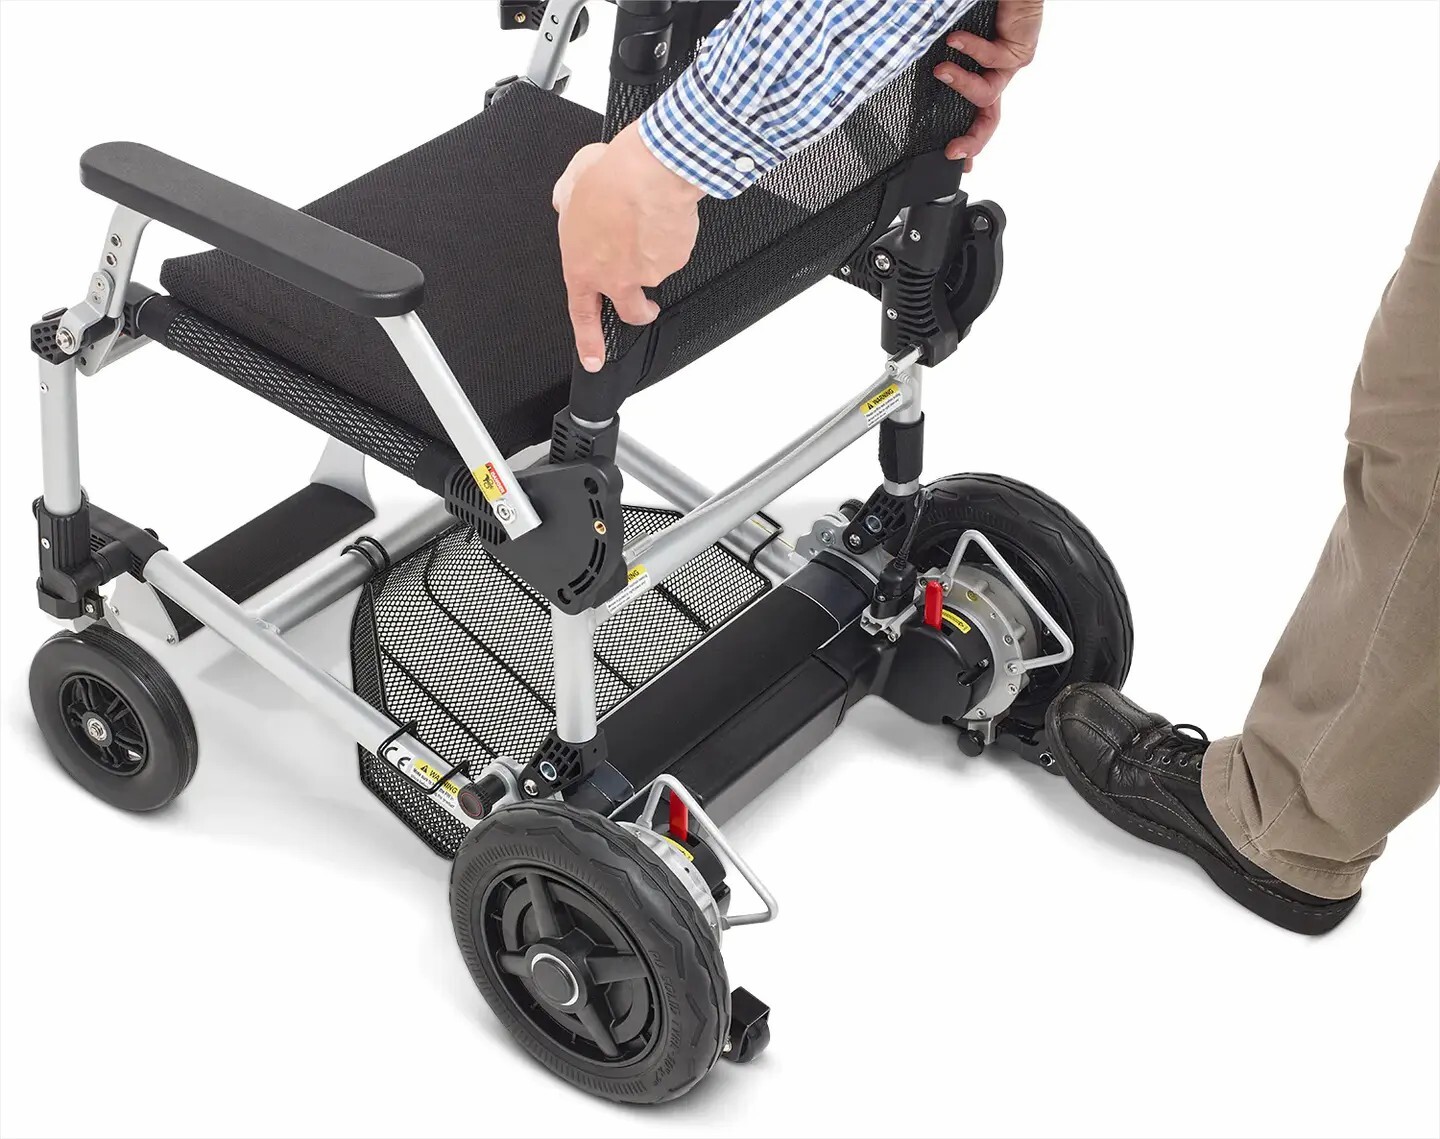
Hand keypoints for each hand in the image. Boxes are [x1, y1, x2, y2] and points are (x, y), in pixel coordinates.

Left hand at [553, 124, 704, 372]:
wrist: (650, 171)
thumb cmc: (610, 177)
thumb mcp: (572, 183)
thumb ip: (566, 200)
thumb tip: (565, 201)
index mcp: (582, 266)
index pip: (581, 315)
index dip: (588, 342)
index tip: (594, 359)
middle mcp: (615, 277)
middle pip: (631, 311)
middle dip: (641, 312)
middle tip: (647, 307)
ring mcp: (647, 273)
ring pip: (654, 273)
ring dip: (654, 253)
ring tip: (650, 218)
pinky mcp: (674, 261)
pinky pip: (673, 252)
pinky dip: (670, 237)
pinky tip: (664, 214)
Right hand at [935, 0, 1043, 170]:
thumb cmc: (982, 9)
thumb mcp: (950, 44)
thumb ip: (939, 67)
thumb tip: (914, 79)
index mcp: (982, 75)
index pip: (977, 116)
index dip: (968, 141)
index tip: (954, 160)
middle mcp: (997, 74)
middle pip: (989, 120)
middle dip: (973, 141)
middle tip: (954, 151)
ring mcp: (1010, 65)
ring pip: (986, 94)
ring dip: (960, 85)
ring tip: (941, 70)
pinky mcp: (1020, 50)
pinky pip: (992, 60)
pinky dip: (970, 51)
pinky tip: (955, 40)